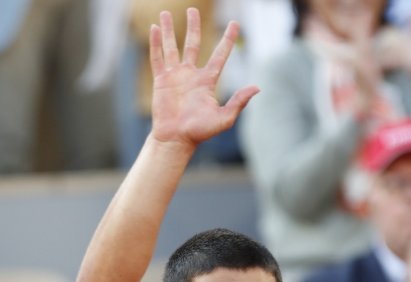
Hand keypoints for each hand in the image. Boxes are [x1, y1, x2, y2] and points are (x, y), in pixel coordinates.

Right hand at [149, 8, 258, 149]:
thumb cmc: (200, 132)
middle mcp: (191, 74)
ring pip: (171, 47)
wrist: (176, 140)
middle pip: (193, 44)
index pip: (219, 55)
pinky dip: (155, 43)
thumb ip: (239, 102)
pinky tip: (154, 29)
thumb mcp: (224, 118)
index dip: (227, 40)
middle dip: (193, 26)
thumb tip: (257, 87)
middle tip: (192, 9)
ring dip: (168, 30)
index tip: (235, 24)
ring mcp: (175, 76)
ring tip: (165, 12)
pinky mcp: (161, 80)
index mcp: (207, 81)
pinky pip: (157, 58)